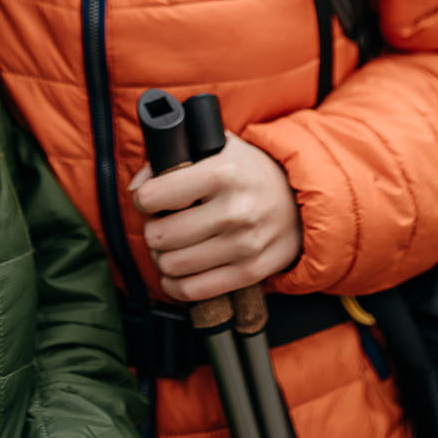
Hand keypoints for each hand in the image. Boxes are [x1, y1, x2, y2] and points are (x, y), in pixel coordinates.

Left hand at [130, 132, 302, 302]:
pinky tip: (177, 274)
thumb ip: (174, 157)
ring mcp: (244, 243)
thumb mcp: (218, 148)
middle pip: (159, 236)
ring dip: (163, 259)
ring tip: (171, 247)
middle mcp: (234, 209)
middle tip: (162, 225)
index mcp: (222, 172)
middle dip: (153, 231)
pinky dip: (176, 285)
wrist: (301, 199)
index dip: (143, 200)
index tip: (150, 201)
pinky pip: (194, 290)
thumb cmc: (250, 172)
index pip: (154, 196)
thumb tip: (137, 186)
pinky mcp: (251, 271)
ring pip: (172, 265)